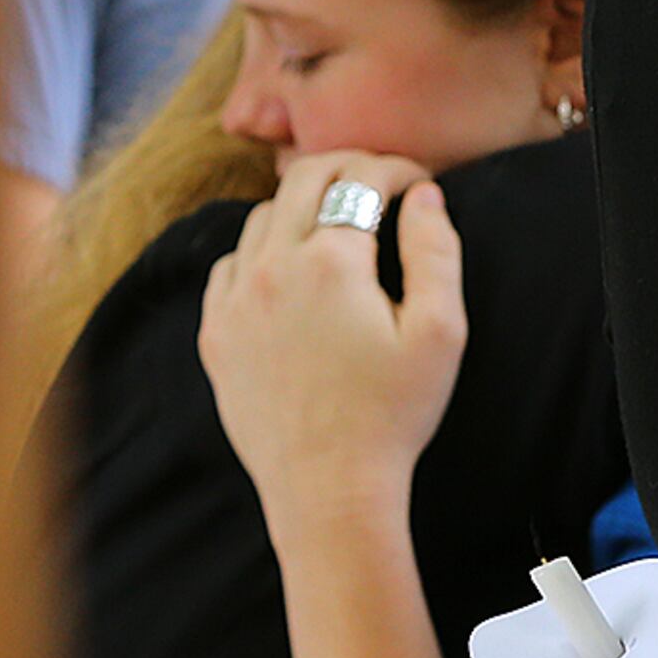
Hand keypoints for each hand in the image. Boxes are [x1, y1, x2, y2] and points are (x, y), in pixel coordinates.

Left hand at [200, 152, 465, 520]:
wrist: (328, 491)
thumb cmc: (393, 416)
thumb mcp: (441, 332)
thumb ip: (436, 251)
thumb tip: (425, 197)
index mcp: (330, 262)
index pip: (361, 178)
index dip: (400, 170)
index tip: (422, 186)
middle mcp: (271, 268)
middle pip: (303, 177)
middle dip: (349, 166)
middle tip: (383, 184)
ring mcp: (234, 301)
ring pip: (262, 217)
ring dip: (303, 206)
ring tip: (340, 224)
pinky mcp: (216, 334)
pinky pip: (229, 265)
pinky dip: (261, 251)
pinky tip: (289, 271)